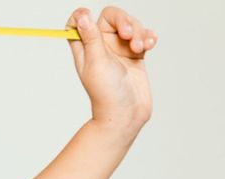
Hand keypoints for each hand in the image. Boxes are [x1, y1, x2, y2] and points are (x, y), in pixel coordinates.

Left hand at [67, 7, 155, 132]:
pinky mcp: (135, 54)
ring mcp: (119, 49)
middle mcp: (100, 46)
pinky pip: (144, 35)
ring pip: (131, 25)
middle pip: (112, 17)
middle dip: (124, 21)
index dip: (82, 15)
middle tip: (128, 35)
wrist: (126, 113)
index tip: (89, 16)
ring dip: (139, 32)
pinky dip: (148, 37)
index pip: (78, 23)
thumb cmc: (107, 93)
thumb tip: (82, 17)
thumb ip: (91, 38)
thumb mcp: (96, 63)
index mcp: (84, 48)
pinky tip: (150, 45)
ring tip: (139, 49)